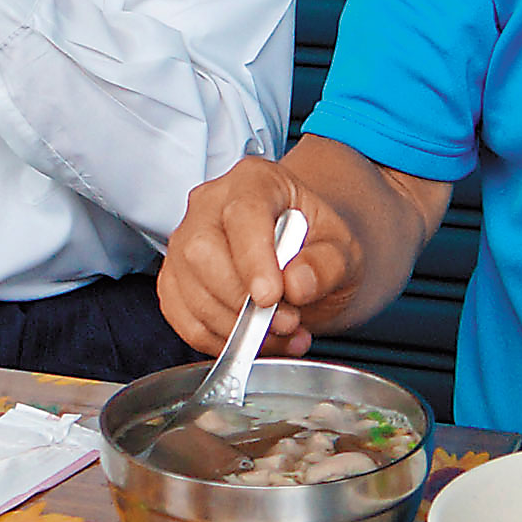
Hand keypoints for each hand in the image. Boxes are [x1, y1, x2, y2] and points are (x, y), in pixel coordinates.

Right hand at [159, 154, 364, 357]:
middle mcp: (210, 204)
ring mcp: (185, 241)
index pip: (243, 215)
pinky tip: (256, 340)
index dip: (253, 259)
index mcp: (255, 181)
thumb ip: (327, 263)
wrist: (306, 255)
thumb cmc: (319, 243)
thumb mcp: (345, 249)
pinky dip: (220, 341)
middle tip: (287, 321)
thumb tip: (296, 283)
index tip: (271, 297)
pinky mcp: (176, 279)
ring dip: (237, 329)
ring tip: (282, 333)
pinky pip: (184, 319)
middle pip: (201, 252)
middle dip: (242, 301)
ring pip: (190, 292)